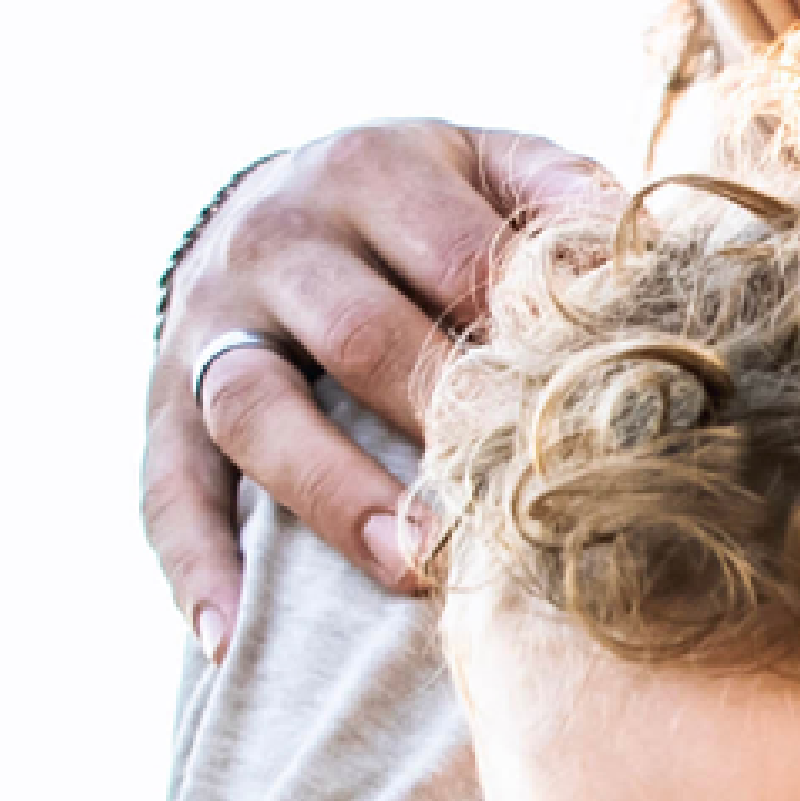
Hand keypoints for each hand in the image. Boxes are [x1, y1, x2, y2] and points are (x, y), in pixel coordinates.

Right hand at [132, 119, 619, 627]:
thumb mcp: (486, 164)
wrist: (268, 198)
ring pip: (256, 410)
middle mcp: (274, 235)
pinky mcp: (161, 399)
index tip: (593, 414)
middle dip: (443, 423)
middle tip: (522, 507)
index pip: (458, 259)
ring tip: (411, 568)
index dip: (525, 339)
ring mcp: (207, 322)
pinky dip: (194, 562)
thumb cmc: (418, 205)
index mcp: (370, 168)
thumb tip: (638, 256)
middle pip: (360, 336)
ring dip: (334, 494)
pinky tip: (230, 636)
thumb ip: (559, 192)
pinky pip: (165, 486)